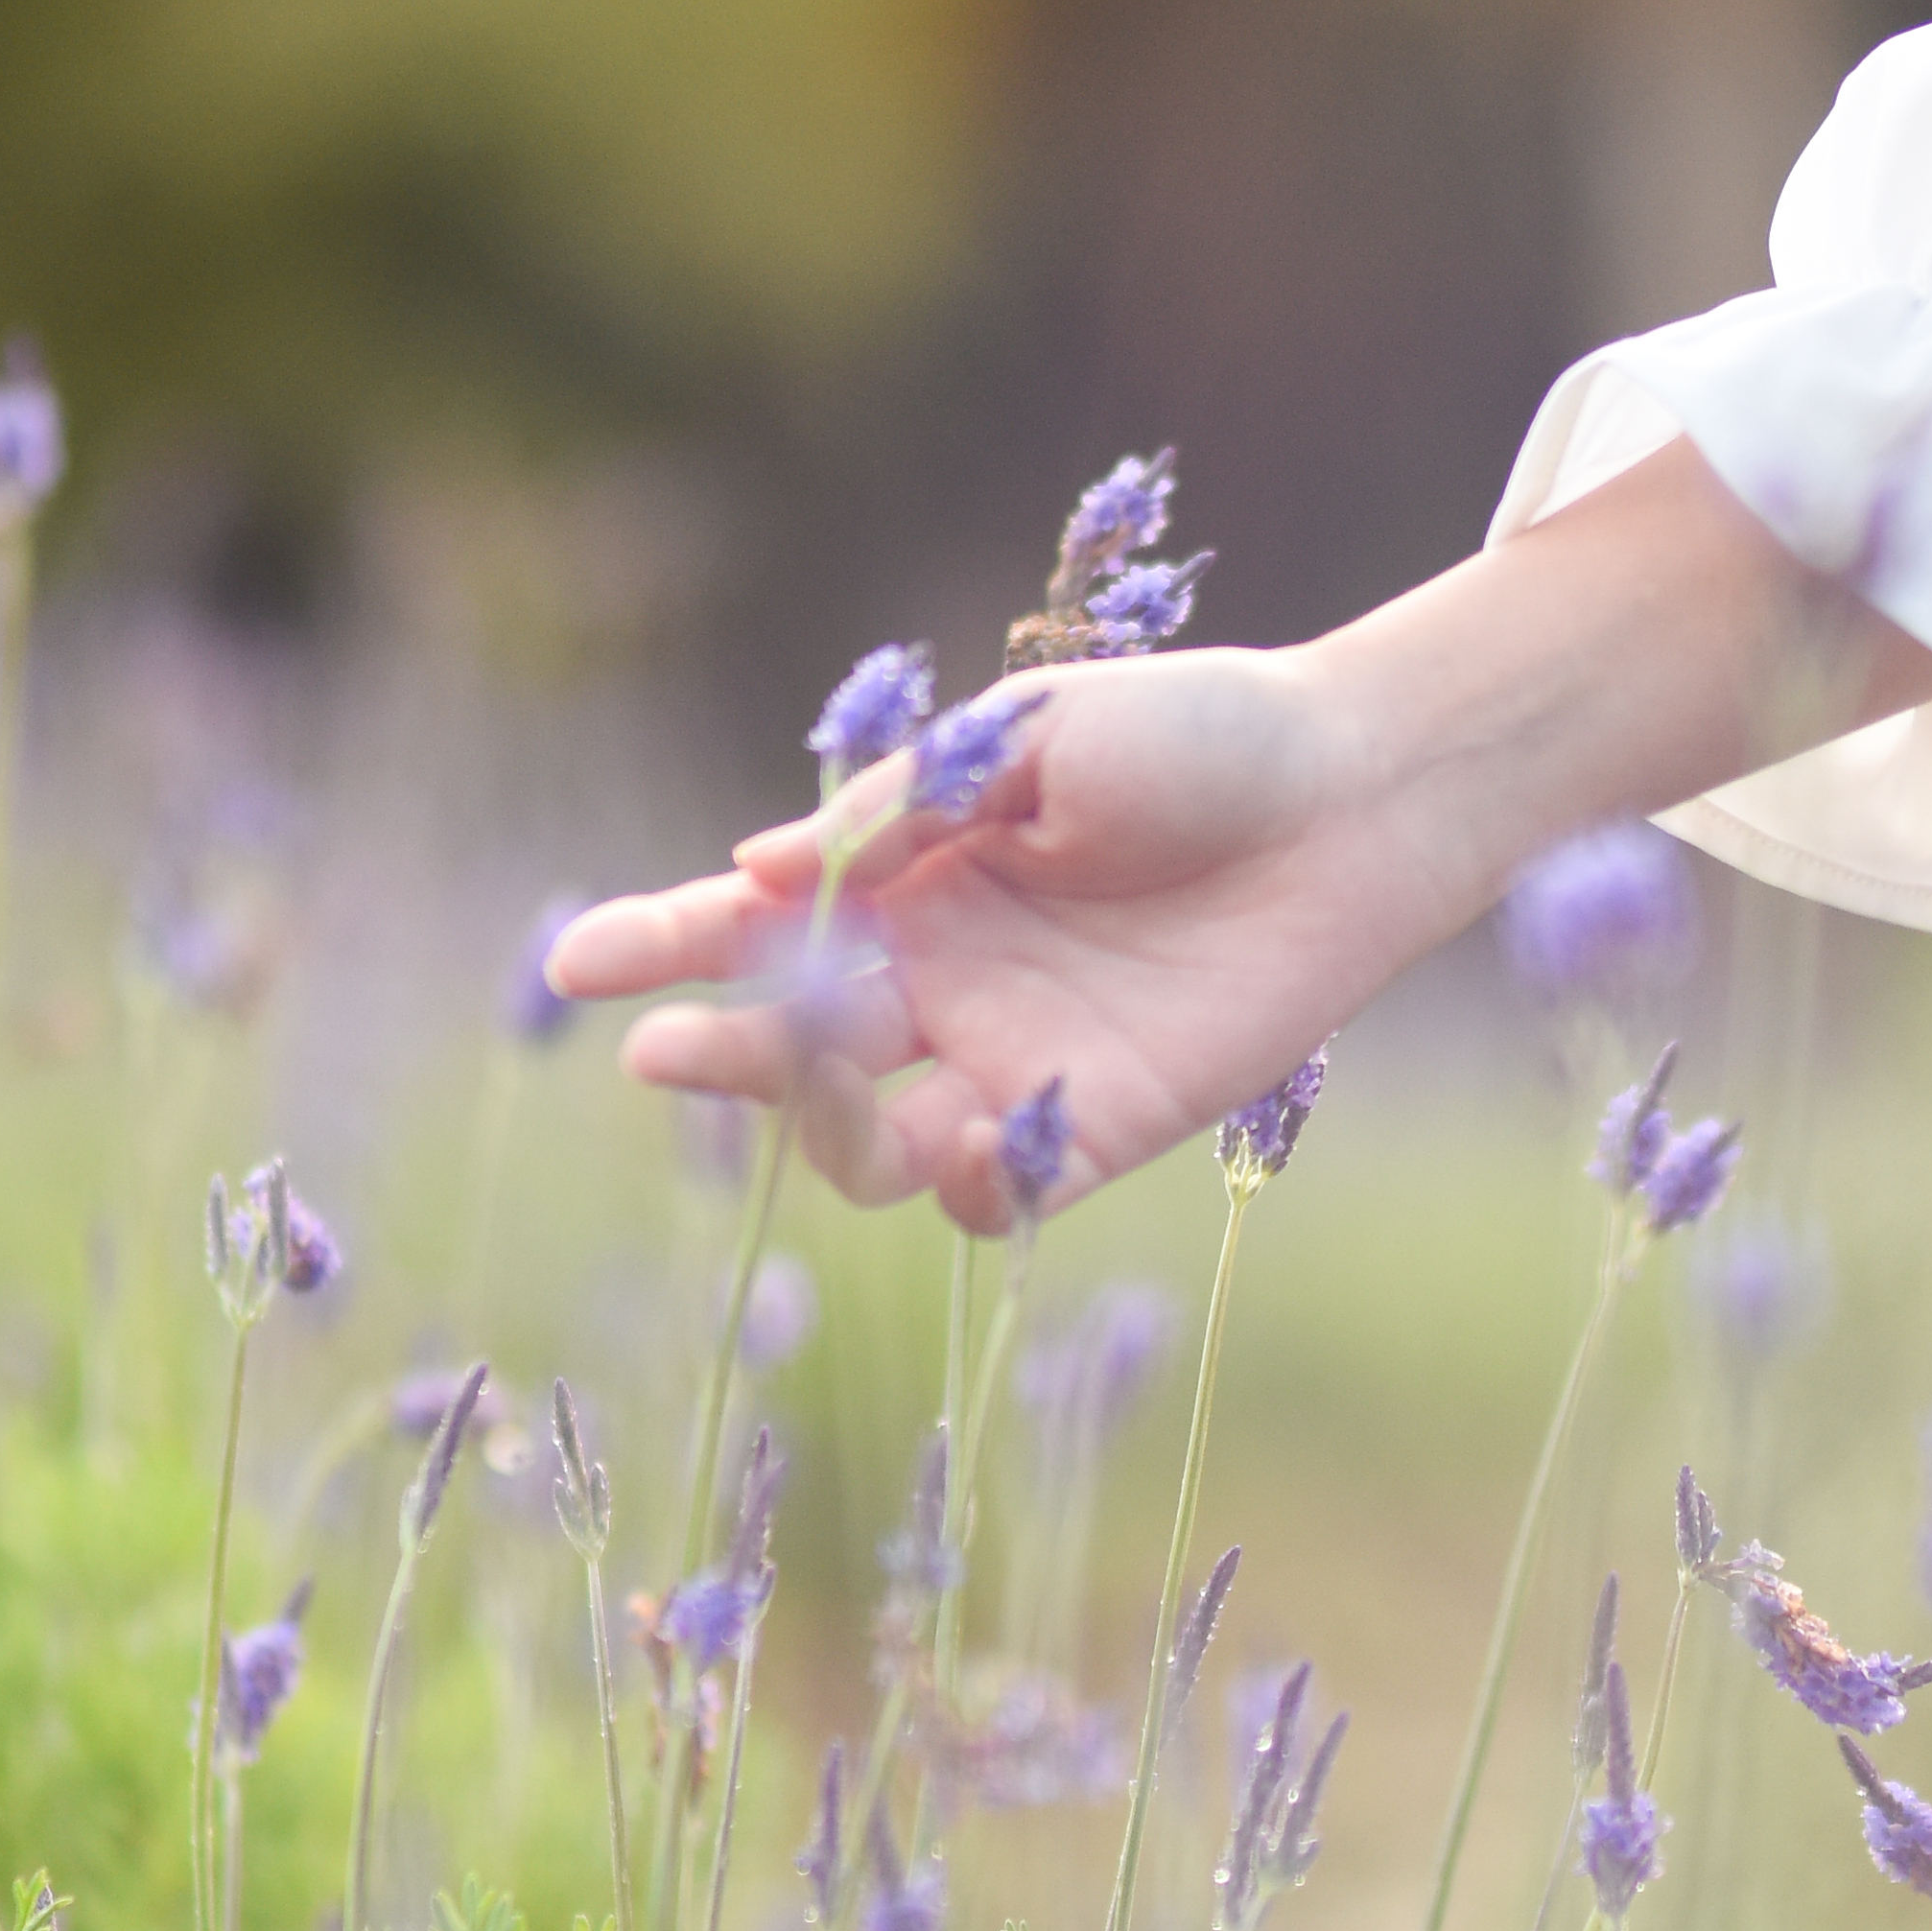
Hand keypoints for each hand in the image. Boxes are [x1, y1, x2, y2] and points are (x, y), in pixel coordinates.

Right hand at [544, 445, 1931, 1232]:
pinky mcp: (1097, 1124)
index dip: (657, 944)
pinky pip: (989, 1193)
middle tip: (669, 1053)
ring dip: (829, 1127)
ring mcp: (1010, 1059)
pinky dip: (960, 1181)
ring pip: (865, 1143)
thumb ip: (895, 809)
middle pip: (785, 1048)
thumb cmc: (1197, 737)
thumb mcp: (1030, 737)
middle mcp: (941, 980)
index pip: (750, 924)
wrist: (1356, 795)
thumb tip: (752, 869)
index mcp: (907, 877)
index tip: (575, 965)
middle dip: (714, 1053)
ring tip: (838, 1078)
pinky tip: (969, 1130)